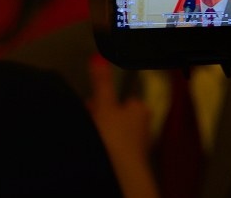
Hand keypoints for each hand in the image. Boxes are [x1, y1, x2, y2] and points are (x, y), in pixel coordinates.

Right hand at [87, 54, 159, 197]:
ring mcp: (137, 146)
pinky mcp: (129, 161)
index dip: (106, 101)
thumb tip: (97, 57)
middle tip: (87, 119)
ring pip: (115, 133)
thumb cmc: (114, 135)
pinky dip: (105, 147)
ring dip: (102, 132)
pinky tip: (95, 148)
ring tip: (88, 134)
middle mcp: (143, 126)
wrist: (120, 173)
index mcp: (140, 109)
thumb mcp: (104, 104)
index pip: (124, 99)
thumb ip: (101, 82)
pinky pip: (113, 148)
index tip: (91, 104)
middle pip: (118, 116)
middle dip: (102, 116)